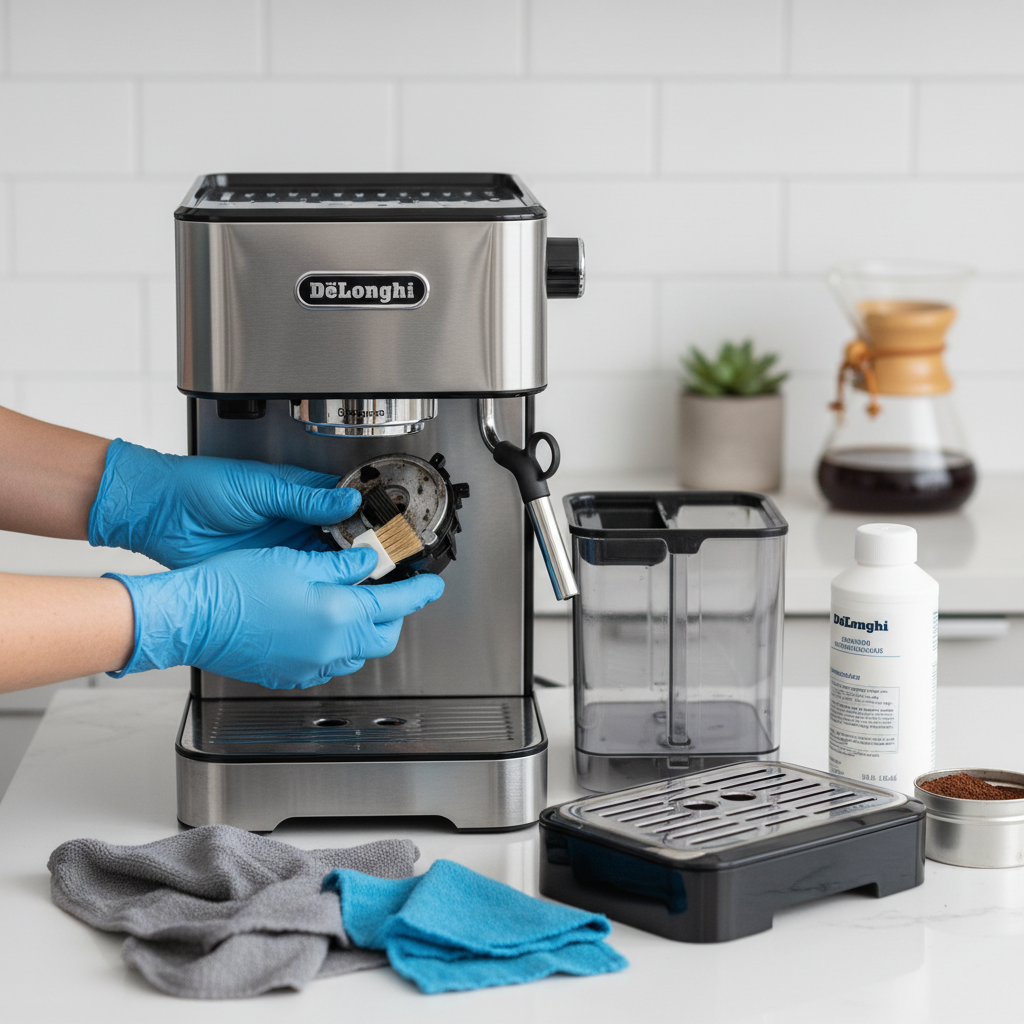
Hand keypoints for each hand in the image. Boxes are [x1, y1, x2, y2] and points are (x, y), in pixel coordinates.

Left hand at [88, 439, 360, 568]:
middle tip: (386, 561)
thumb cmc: (201, 488)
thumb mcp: (259, 489)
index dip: (370, 515)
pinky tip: (334, 592)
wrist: (160, 515)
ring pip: (326, 560)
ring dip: (345, 569)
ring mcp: (281, 546)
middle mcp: (294, 519)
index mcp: (297, 491)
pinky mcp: (266, 570)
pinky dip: (319, 586)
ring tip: (368, 579)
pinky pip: (301, 579)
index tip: (391, 529)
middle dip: (364, 548)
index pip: (345, 502)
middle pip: (342, 535)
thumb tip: (348, 500)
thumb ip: (305, 498)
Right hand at [105, 547, 444, 688]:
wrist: (193, 618)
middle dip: (394, 613)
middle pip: (383, 635)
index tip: (432, 585)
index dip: (419, 592)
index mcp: (338, 614)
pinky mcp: (291, 675)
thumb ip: (341, 563)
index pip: (396, 604)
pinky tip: (323, 624)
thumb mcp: (295, 561)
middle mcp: (330, 647)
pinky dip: (339, 645)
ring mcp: (311, 666)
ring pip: (358, 652)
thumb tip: (369, 560)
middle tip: (391, 589)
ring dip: (365, 630)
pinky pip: (330, 664)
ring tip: (354, 603)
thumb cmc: (233, 586)